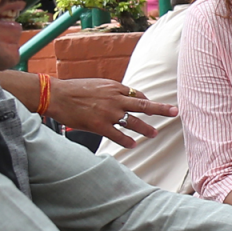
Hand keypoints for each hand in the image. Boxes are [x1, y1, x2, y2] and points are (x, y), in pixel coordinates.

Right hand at [48, 78, 176, 147]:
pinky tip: (133, 145)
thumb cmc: (74, 90)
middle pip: (143, 104)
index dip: (145, 102)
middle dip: (161, 109)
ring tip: (154, 134)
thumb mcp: (97, 85)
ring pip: (134, 121)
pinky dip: (127, 140)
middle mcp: (115, 98)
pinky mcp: (99, 125)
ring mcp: (108, 112)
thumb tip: (123, 98)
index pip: (137, 95)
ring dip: (146, 129)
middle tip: (175, 112)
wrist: (57, 95)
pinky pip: (118, 135)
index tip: (150, 107)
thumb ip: (111, 92)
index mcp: (114, 87)